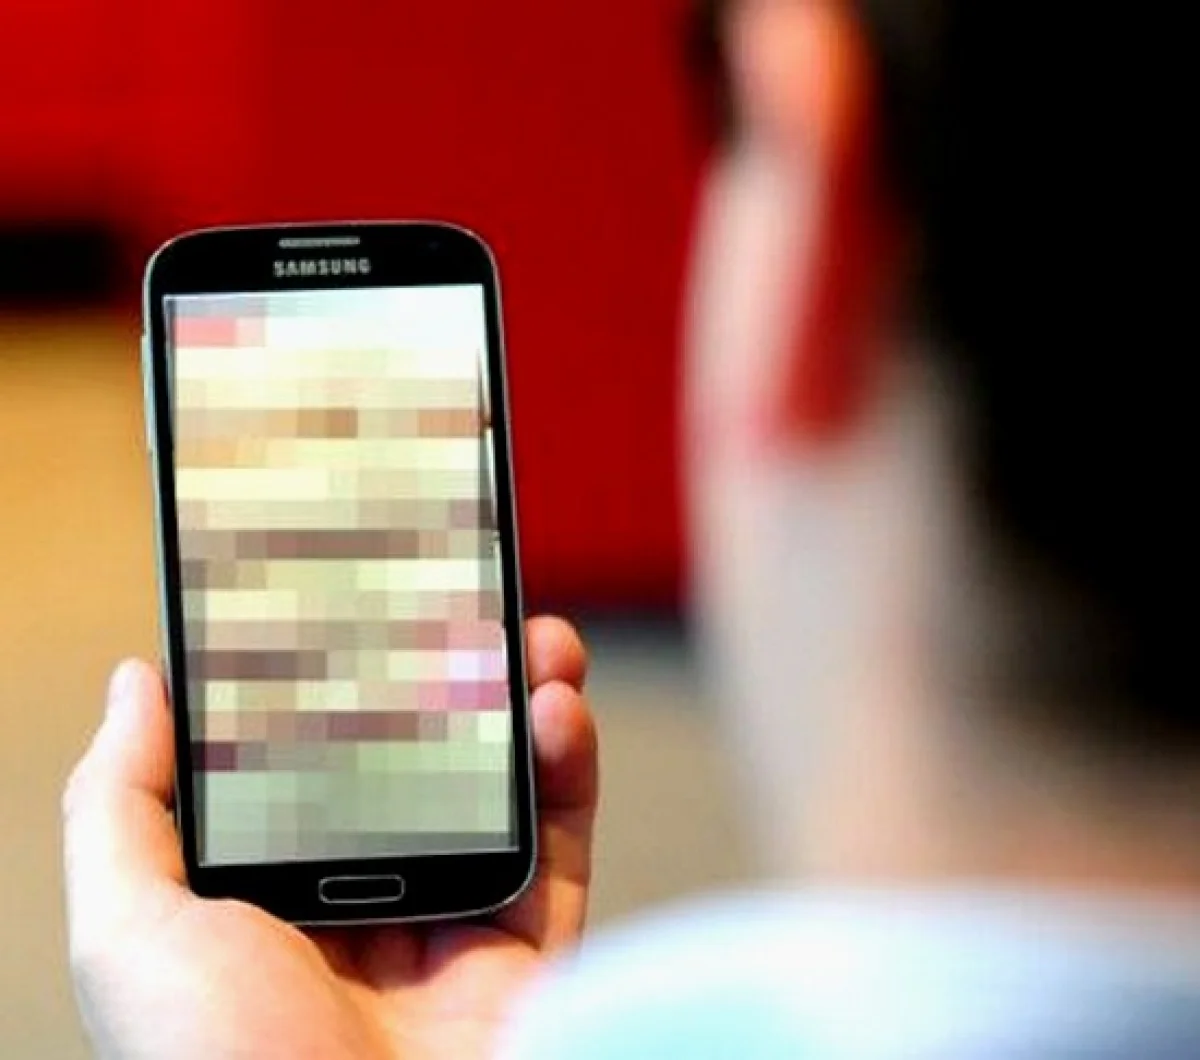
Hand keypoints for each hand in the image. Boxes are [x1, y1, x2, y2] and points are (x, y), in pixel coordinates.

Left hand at [63, 618, 596, 1059]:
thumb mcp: (131, 925)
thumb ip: (124, 799)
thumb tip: (136, 681)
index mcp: (276, 888)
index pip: (319, 756)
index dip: (346, 678)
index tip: (369, 608)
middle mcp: (369, 902)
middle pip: (425, 762)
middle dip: (454, 680)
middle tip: (469, 610)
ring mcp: (455, 926)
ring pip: (504, 792)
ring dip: (524, 705)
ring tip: (532, 640)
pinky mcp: (529, 951)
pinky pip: (563, 847)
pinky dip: (571, 770)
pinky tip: (560, 708)